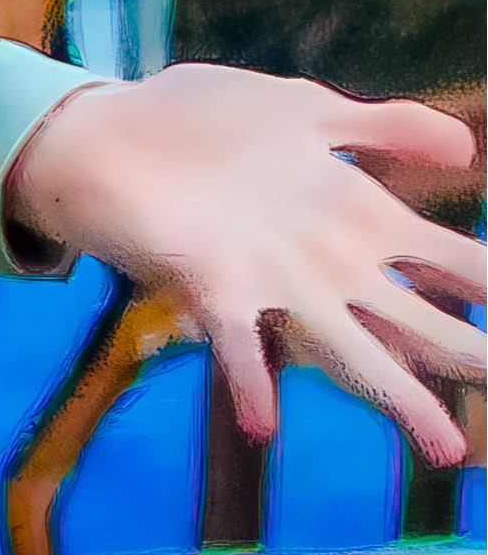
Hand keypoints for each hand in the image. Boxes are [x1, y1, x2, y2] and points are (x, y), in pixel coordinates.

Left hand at [8, 64, 480, 470]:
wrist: (102, 134)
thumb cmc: (205, 122)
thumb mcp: (309, 110)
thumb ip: (388, 126)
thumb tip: (467, 149)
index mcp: (358, 220)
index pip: (447, 264)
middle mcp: (325, 265)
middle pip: (416, 322)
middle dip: (470, 353)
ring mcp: (272, 282)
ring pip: (351, 351)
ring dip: (397, 398)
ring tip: (447, 445)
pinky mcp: (210, 284)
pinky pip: (235, 342)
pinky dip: (248, 381)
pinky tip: (263, 423)